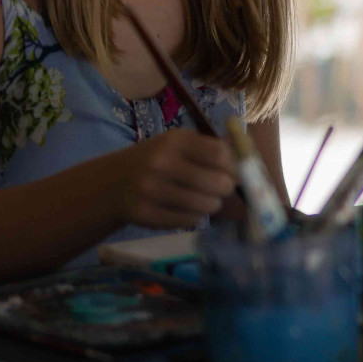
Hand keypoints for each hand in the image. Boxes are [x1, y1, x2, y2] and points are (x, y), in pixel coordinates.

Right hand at [112, 128, 237, 228]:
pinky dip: (194, 217)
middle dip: (226, 189)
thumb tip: (250, 167)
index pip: (220, 154)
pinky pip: (188, 221)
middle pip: (217, 182)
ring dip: (212, 205)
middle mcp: (161, 162)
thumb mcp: (178, 145)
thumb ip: (210, 151)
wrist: (111, 183)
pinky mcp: (145, 214)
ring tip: (204, 199)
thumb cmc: (156, 160)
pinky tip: (185, 209)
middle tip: (221, 189)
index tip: (235, 173)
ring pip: (206, 205)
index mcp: (174, 140)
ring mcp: (150, 190)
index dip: (235, 167)